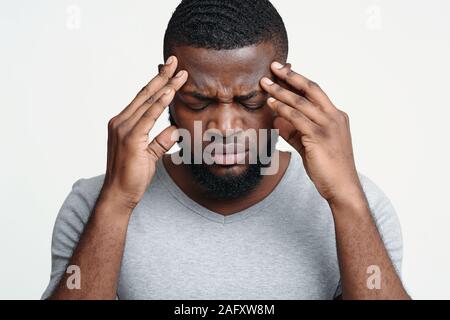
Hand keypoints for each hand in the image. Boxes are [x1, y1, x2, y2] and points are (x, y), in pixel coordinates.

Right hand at [102, 56, 187, 208]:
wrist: (119, 194)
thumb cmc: (132, 176)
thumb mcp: (151, 154)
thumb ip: (161, 140)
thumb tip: (175, 128)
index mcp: (124, 123)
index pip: (144, 98)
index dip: (158, 83)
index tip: (170, 71)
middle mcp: (120, 121)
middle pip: (146, 94)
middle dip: (162, 76)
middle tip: (175, 61)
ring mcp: (123, 128)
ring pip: (148, 101)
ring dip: (165, 85)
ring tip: (179, 72)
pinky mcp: (130, 138)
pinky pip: (148, 116)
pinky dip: (159, 103)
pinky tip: (170, 91)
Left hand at [260, 62, 362, 202]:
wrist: (343, 188)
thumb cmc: (328, 168)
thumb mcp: (310, 146)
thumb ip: (295, 132)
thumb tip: (277, 121)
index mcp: (337, 116)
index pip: (315, 92)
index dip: (298, 79)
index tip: (284, 70)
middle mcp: (335, 117)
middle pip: (310, 89)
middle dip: (290, 76)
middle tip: (273, 67)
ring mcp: (329, 126)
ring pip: (301, 102)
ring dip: (281, 91)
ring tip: (265, 84)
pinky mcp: (319, 137)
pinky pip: (297, 118)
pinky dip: (283, 109)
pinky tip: (271, 104)